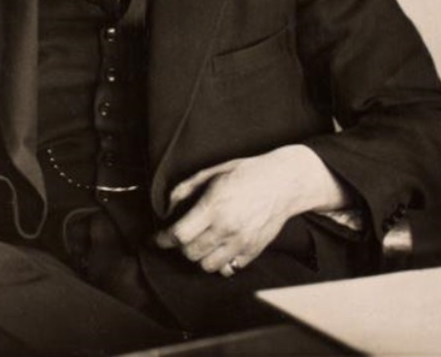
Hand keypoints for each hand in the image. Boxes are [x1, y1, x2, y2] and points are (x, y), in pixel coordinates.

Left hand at [155, 145, 346, 276]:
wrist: (283, 182)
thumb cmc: (247, 173)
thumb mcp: (211, 172)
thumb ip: (186, 189)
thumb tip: (169, 207)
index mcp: (214, 206)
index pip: (180, 234)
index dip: (163, 239)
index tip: (157, 239)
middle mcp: (227, 228)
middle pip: (190, 253)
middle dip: (179, 247)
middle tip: (180, 237)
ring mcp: (241, 242)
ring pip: (207, 266)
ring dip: (198, 256)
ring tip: (199, 243)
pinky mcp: (253, 251)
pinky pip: (229, 269)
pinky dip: (219, 263)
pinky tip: (218, 249)